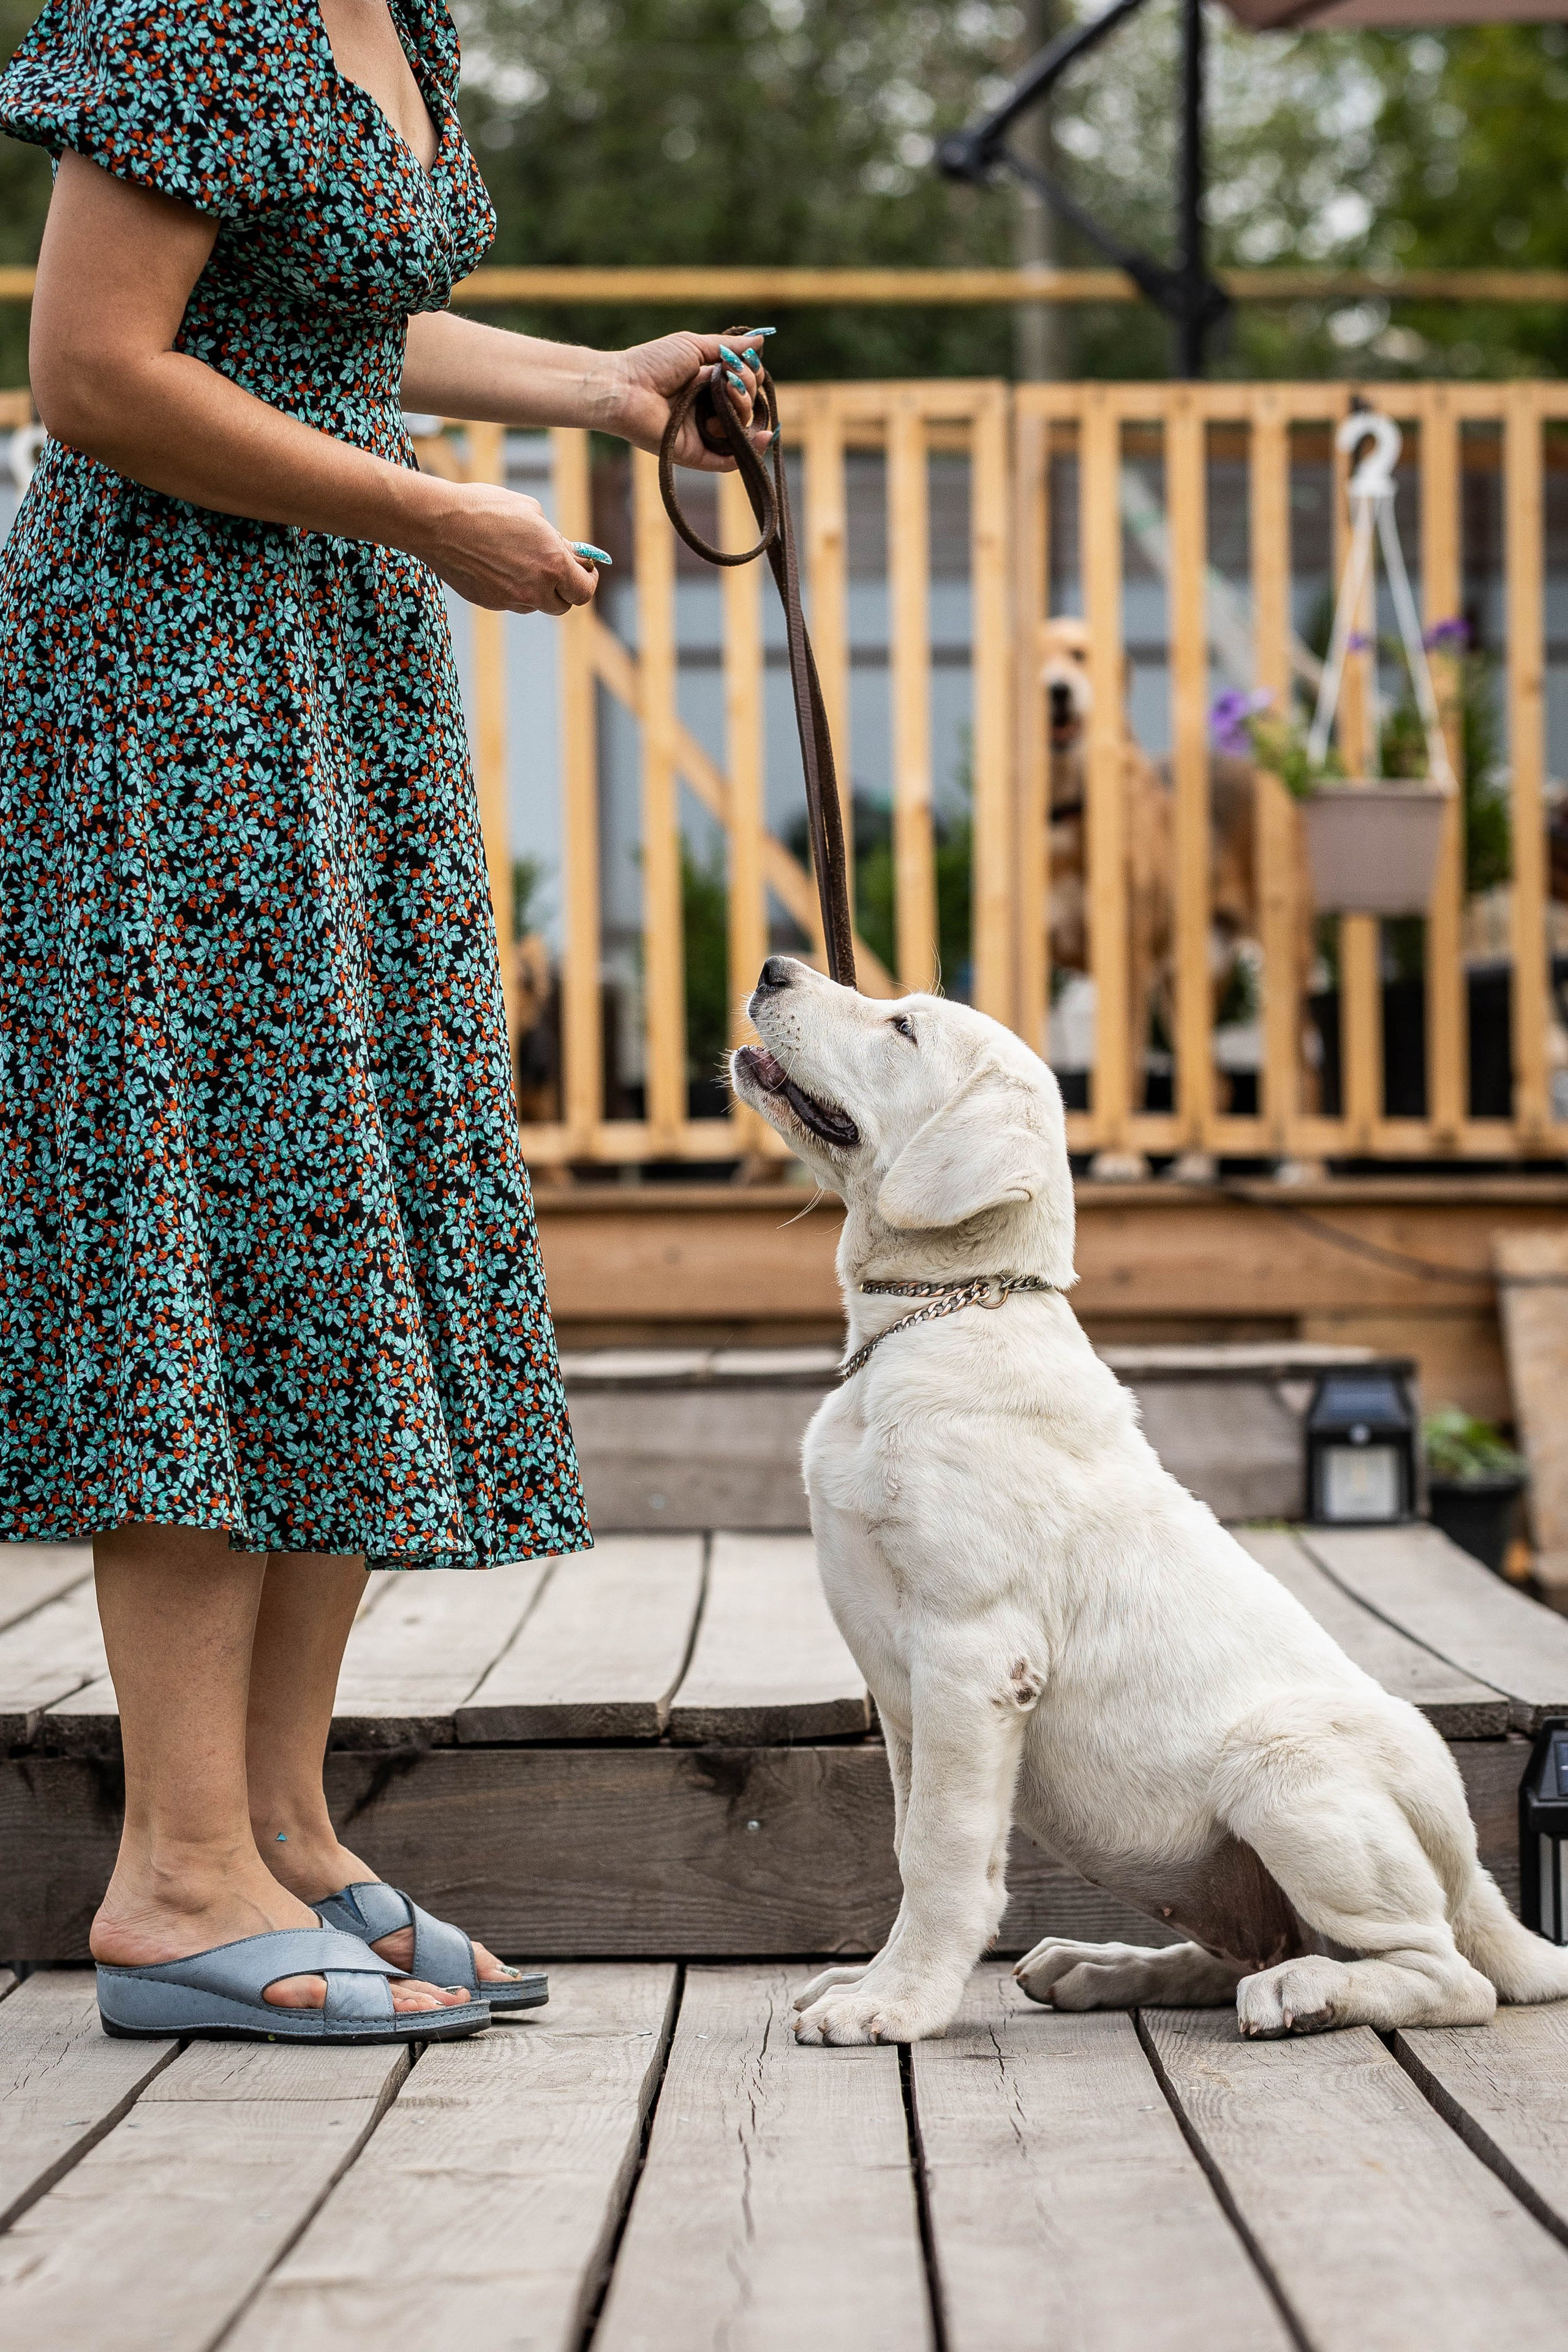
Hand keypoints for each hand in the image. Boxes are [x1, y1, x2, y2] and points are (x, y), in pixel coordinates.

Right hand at [406, 480, 599, 613]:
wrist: (440, 523)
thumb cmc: (487, 508)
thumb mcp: (532, 513)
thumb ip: (556, 540)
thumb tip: (570, 553)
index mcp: (553, 564)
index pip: (584, 591)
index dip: (588, 581)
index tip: (586, 571)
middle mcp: (535, 589)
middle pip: (563, 605)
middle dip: (564, 589)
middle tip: (558, 570)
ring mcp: (511, 600)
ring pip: (535, 603)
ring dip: (537, 588)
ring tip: (519, 559)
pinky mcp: (490, 602)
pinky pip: (511, 600)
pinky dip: (512, 588)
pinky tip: (497, 563)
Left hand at [608, 329, 774, 471]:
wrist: (624, 387)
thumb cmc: (652, 363)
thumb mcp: (694, 346)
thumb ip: (727, 347)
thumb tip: (761, 339)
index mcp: (707, 385)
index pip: (744, 385)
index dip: (751, 375)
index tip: (743, 363)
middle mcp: (708, 411)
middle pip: (747, 406)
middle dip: (747, 389)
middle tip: (730, 380)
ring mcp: (703, 434)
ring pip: (741, 430)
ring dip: (744, 409)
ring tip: (730, 396)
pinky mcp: (696, 454)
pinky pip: (729, 461)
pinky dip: (750, 452)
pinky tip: (764, 436)